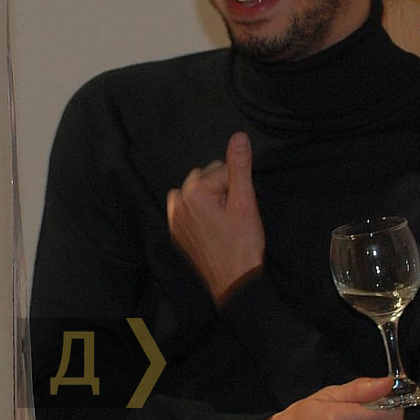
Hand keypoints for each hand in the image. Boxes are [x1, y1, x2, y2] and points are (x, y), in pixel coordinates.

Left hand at [166, 132, 263, 304]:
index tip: (240, 208)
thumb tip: (238, 136)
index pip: (223, 168)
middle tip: (234, 215)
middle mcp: (178, 201)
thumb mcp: (245, 202)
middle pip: (208, 176)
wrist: (234, 282)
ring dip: (210, 198)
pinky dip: (199, 210)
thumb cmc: (242, 244)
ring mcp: (174, 217)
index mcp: (193, 190)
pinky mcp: (176, 230)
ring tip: (224, 221)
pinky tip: (212, 227)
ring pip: (198, 190)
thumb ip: (239, 166)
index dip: (238, 186)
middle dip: (223, 189)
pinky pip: (187, 207)